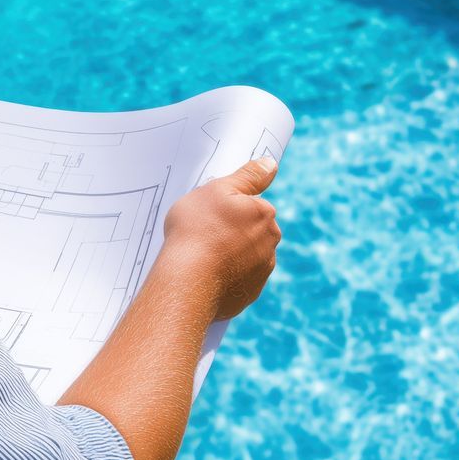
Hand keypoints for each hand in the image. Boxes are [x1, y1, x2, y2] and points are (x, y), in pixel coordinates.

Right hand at [156, 157, 280, 320]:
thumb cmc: (197, 230)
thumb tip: (270, 165)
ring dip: (229, 255)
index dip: (227, 208)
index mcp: (265, 215)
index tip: (210, 214)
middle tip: (203, 233)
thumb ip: (247, 176)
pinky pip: (238, 281)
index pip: (251, 205)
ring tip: (202, 256)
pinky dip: (226, 277)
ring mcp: (261, 272)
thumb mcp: (217, 190)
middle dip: (231, 231)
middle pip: (250, 231)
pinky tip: (206, 275)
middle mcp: (270, 244)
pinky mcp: (249, 294)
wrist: (187, 281)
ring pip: (245, 256)